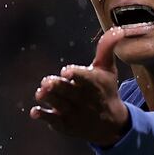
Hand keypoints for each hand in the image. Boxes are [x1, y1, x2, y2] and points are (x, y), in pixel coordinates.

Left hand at [30, 27, 129, 146]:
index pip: (84, 78)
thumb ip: (107, 48)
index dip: (75, 74)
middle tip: (47, 81)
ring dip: (49, 98)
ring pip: (58, 104)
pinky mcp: (64, 124)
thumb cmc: (106, 90)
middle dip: (57, 86)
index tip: (66, 71)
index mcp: (94, 84)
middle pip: (67, 91)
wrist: (110, 124)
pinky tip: (35, 112)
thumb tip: (119, 30)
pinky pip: (52, 120)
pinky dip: (43, 115)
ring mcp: (73, 112)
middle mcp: (83, 99)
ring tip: (40, 93)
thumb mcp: (108, 69)